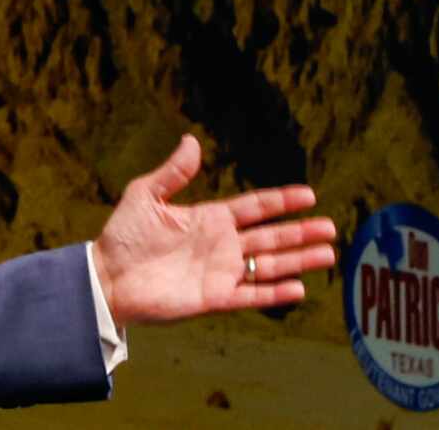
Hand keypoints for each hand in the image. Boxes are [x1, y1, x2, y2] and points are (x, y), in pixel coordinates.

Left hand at [92, 134, 336, 326]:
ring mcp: (220, 272)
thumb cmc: (123, 236)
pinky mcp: (213, 299)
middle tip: (331, 227)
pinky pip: (250, 296)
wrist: (107, 278)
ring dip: (298, 260)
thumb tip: (192, 140)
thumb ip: (173, 172)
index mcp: (210, 218)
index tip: (309, 194)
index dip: (281, 201)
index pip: (255, 207)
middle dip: (301, 232)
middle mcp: (222, 245)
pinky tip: (298, 287)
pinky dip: (274, 292)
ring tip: (328, 254)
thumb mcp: (146, 195)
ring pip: (268, 265)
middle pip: (271, 236)